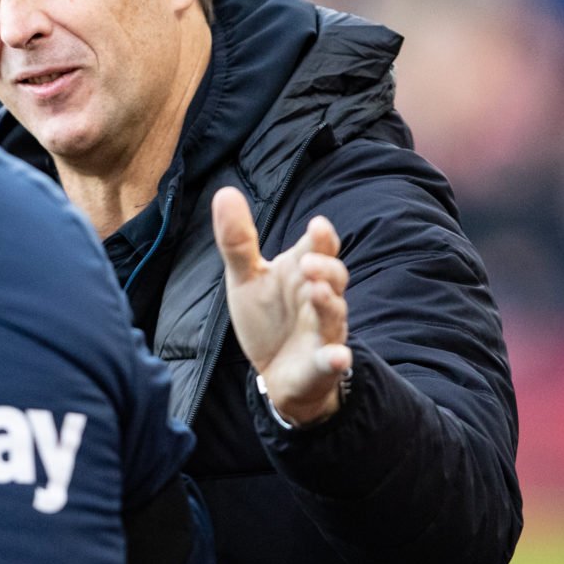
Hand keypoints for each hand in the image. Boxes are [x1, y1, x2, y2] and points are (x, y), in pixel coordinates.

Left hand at [213, 187, 351, 425]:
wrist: (274, 371)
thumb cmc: (267, 317)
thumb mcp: (246, 277)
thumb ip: (238, 240)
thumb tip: (224, 192)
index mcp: (302, 272)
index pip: (320, 247)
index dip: (322, 238)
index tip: (317, 225)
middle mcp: (320, 297)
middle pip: (334, 276)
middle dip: (325, 267)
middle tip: (307, 261)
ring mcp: (324, 331)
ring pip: (334, 314)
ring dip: (328, 303)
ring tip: (317, 291)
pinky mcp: (321, 364)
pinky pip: (334, 360)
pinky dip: (337, 358)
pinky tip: (338, 357)